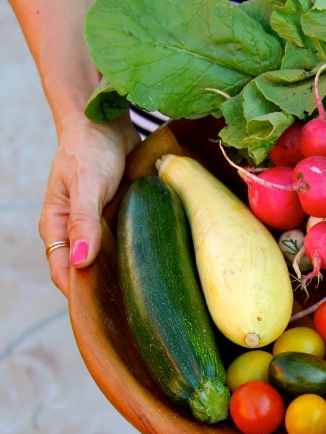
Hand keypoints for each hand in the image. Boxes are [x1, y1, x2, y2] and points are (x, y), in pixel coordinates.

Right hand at [39, 114, 139, 295]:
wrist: (105, 121)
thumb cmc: (89, 148)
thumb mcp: (87, 183)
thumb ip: (84, 221)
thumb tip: (82, 263)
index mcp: (59, 228)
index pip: (64, 274)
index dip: (82, 296)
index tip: (107, 313)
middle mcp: (78, 234)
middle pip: (89, 275)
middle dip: (109, 292)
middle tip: (136, 310)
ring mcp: (100, 229)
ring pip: (111, 263)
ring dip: (127, 276)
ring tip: (151, 296)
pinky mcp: (121, 220)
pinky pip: (129, 245)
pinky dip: (140, 255)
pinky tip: (159, 268)